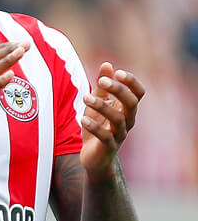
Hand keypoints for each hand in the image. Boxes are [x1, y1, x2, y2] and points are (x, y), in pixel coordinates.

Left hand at [80, 62, 143, 180]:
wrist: (94, 157)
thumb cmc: (97, 126)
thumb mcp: (97, 104)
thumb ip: (102, 86)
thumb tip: (107, 64)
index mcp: (127, 109)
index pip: (138, 93)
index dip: (131, 82)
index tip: (117, 72)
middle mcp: (128, 121)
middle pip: (132, 103)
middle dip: (118, 90)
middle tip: (101, 81)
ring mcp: (119, 135)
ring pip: (118, 119)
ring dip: (101, 106)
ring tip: (85, 96)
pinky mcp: (108, 147)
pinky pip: (105, 136)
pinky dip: (94, 127)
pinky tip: (82, 119)